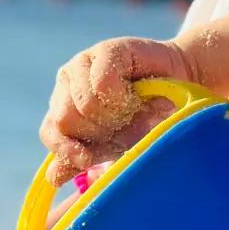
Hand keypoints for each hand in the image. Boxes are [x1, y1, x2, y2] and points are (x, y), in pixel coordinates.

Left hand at [40, 36, 190, 186]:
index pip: (49, 131)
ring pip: (84, 104)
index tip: (86, 159)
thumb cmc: (143, 120)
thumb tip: (52, 178)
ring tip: (133, 109)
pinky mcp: (104, 51)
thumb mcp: (113, 146)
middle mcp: (66, 85)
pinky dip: (123, 98)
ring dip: (116, 114)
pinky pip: (103, 85)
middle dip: (100, 131)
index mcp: (63, 109)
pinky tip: (136, 94)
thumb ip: (83, 159)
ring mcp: (81, 65)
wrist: (179, 90)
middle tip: (125, 124)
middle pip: (66, 120)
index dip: (66, 148)